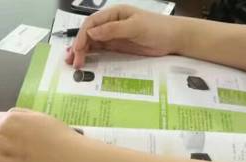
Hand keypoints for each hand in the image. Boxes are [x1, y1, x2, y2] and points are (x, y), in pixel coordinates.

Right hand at [66, 5, 182, 67]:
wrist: (173, 39)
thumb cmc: (157, 28)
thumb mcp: (135, 27)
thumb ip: (113, 30)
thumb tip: (91, 33)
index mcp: (114, 14)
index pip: (92, 23)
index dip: (82, 36)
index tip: (77, 49)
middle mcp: (110, 24)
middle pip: (89, 34)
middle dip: (78, 46)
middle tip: (72, 62)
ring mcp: (112, 36)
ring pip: (91, 43)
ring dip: (81, 52)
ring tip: (72, 64)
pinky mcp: (116, 47)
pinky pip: (100, 51)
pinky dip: (90, 56)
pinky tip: (84, 62)